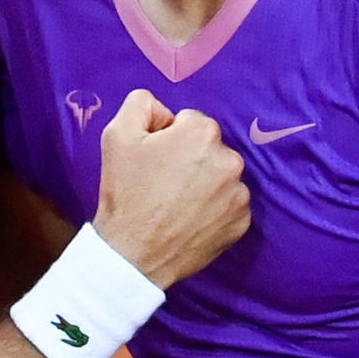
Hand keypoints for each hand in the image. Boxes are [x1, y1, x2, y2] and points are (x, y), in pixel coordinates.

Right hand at [92, 89, 249, 287]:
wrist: (132, 254)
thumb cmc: (125, 192)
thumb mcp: (117, 134)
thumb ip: (141, 103)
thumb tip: (164, 110)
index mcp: (203, 133)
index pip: (190, 122)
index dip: (169, 138)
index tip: (155, 160)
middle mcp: (230, 159)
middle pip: (210, 148)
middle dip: (191, 159)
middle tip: (164, 182)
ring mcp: (239, 194)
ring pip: (221, 176)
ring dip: (205, 183)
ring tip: (176, 203)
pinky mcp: (241, 223)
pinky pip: (229, 205)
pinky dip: (214, 209)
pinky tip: (190, 219)